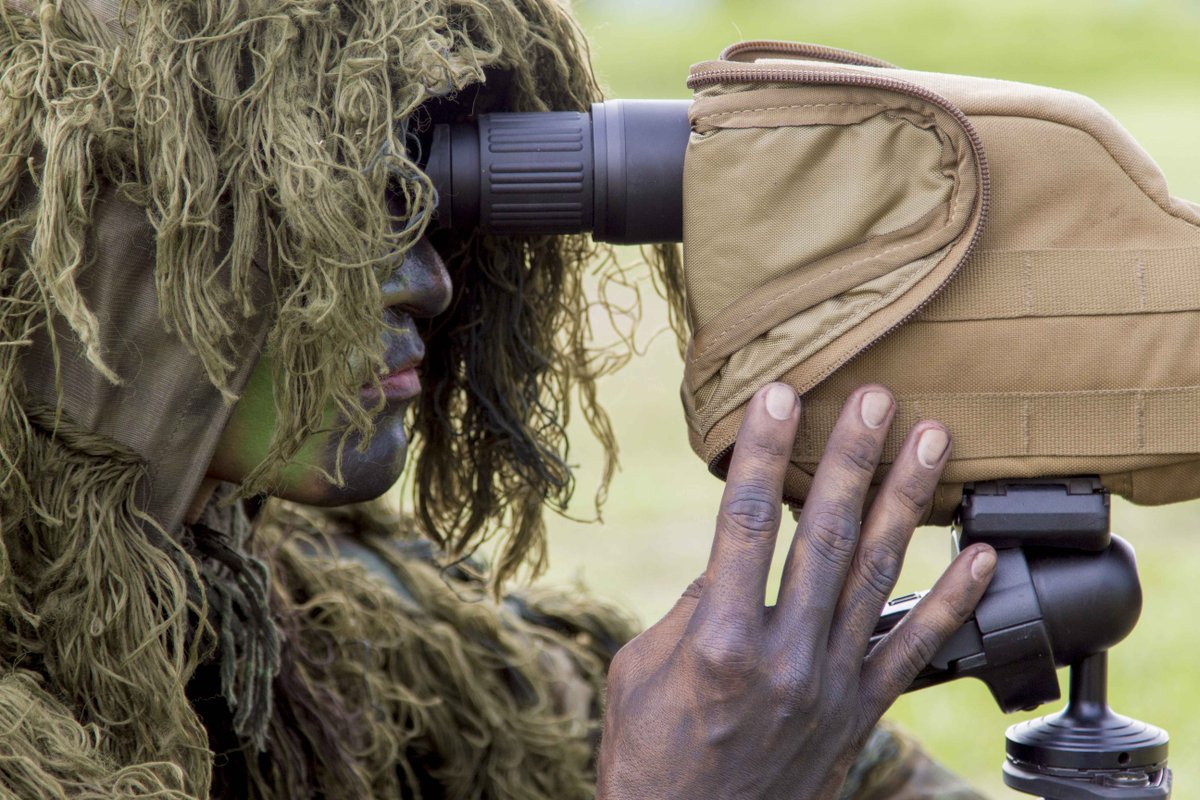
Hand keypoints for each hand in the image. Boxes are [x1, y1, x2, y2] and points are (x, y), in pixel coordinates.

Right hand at [596, 383, 996, 799]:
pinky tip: (982, 556)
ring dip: (906, 501)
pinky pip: (915, 648)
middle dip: (851, 458)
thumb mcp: (641, 671)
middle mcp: (781, 658)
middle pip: (824, 536)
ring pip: (877, 575)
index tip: (778, 396)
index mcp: (717, 641)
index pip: (744, 523)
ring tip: (932, 441)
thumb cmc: (648, 754)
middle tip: (876, 397)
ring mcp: (829, 685)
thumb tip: (729, 559)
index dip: (762, 453)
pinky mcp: (858, 712)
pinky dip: (953, 600)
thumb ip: (689, 608)